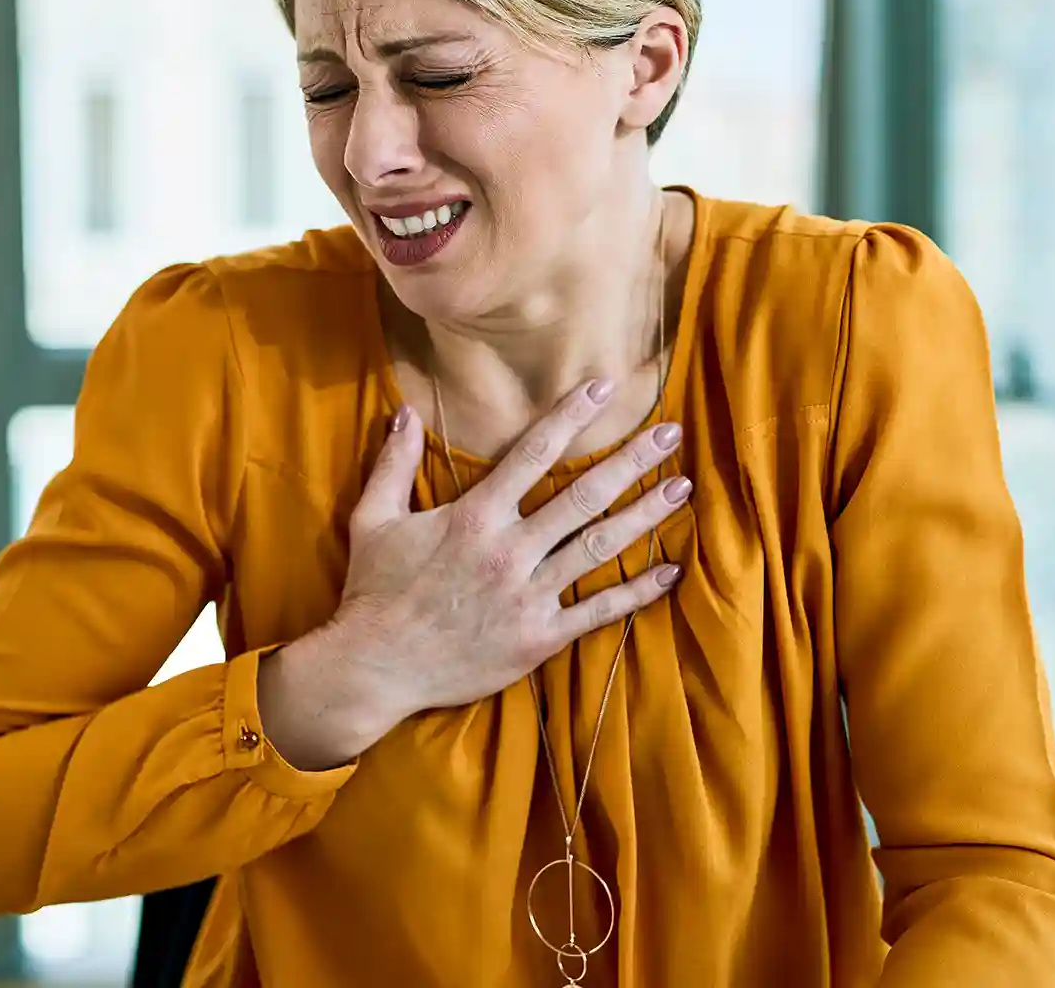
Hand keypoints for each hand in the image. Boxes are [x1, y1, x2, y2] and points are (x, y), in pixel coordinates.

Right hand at [331, 379, 689, 721]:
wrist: (375, 667)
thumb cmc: (373, 591)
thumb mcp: (374, 519)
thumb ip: (393, 465)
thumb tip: (405, 414)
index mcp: (475, 516)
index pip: (534, 453)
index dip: (572, 416)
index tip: (604, 388)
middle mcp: (509, 550)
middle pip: (584, 496)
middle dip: (632, 460)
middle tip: (670, 433)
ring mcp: (527, 595)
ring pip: (599, 547)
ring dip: (645, 515)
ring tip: (681, 489)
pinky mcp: (538, 638)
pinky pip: (597, 611)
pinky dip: (636, 592)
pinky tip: (669, 572)